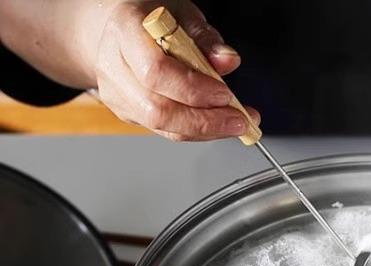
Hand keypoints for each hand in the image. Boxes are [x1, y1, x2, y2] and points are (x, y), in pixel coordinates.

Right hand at [93, 1, 258, 140]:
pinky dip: (196, 131)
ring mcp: (115, 92)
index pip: (156, 71)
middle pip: (158, 110)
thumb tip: (227, 61)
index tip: (225, 94)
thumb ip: (205, 38)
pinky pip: (164, 130)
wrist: (119, 26)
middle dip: (206, 121)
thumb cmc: (153, 17)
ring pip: (162, 126)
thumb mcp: (182, 13)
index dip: (194, 89)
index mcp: (125, 30)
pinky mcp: (126, 111)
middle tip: (240, 121)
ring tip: (234, 124)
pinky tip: (217, 123)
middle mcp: (114, 65)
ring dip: (205, 130)